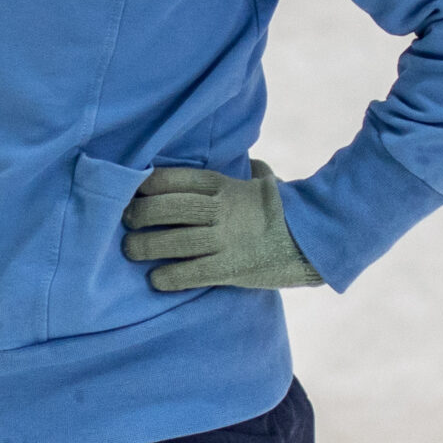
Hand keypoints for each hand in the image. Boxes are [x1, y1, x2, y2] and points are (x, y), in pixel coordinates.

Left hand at [122, 160, 323, 291]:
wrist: (316, 238)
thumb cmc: (288, 209)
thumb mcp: (267, 183)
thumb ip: (252, 173)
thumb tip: (252, 162)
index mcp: (225, 185)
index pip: (177, 179)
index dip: (149, 184)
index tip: (133, 189)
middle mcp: (221, 210)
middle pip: (168, 209)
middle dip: (141, 214)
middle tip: (126, 221)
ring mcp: (225, 240)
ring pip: (174, 242)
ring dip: (146, 246)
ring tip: (131, 250)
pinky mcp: (231, 268)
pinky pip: (192, 273)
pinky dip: (170, 277)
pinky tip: (156, 280)